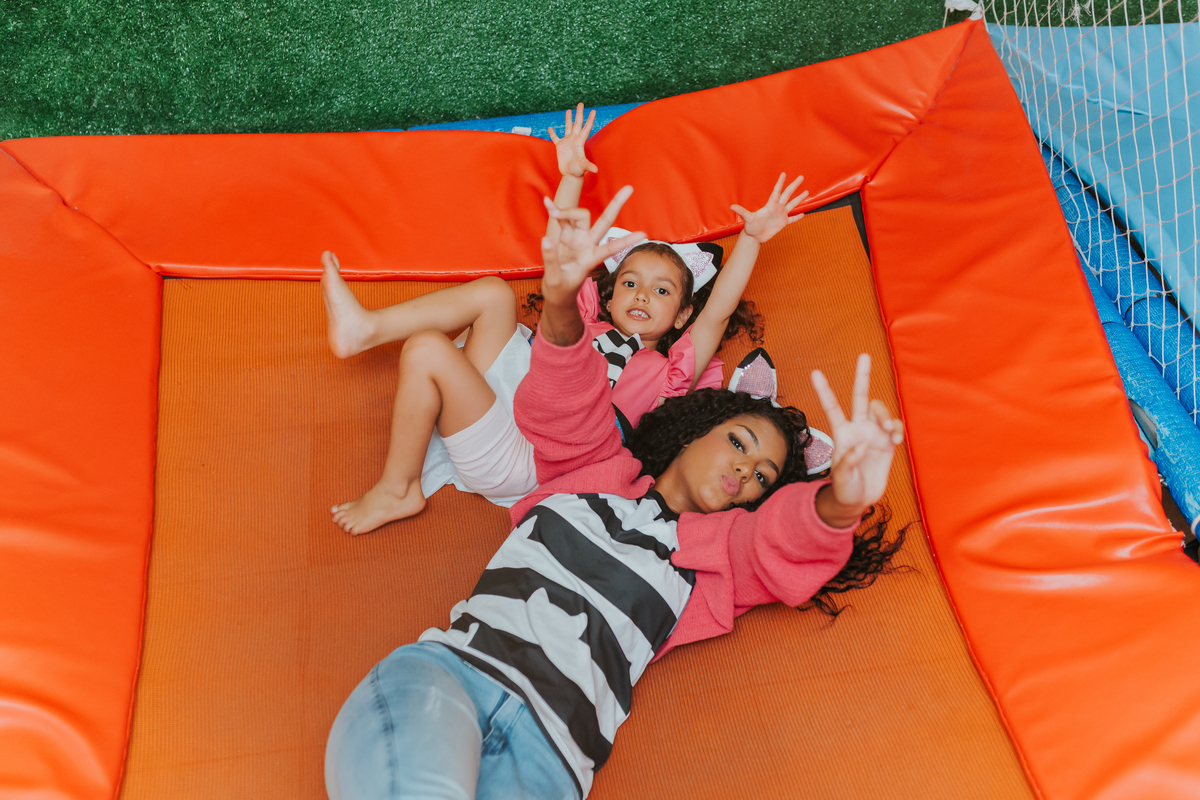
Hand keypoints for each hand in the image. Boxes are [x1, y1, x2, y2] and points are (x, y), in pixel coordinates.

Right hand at [540, 185, 643, 306]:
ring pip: (579, 216)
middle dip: (616, 204)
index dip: (626, 241)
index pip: (611, 248)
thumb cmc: (560, 290)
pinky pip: (562, 219)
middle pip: (604, 221)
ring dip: (566, 211)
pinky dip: (554, 210)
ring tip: (552, 211)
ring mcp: (577, 239)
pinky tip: (547, 202)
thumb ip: (551, 259)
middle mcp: (588, 245)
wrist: (556, 294)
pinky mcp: (566, 236)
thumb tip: (547, 239)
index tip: (644, 234)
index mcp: (591, 259)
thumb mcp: (554, 280)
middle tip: (630, 188)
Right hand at [548, 103, 598, 178]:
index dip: (590, 119)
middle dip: (579, 113)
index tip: (594, 110)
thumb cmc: (578, 171)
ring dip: (568, 119)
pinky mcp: (560, 147)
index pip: (586, 128)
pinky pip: (555, 138)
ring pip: (568, 127)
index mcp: (580, 142)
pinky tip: (550, 128)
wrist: (570, 175)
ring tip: (569, 110)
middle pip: (577, 123)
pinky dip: (552, 133)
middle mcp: (574, 139)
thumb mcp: (583, 167)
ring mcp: (567, 142)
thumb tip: (596, 170)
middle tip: (581, 103)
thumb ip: (589, 166)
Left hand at [730, 172, 807, 243]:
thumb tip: (732, 206)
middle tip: (801, 177)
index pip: (777, 191)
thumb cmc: (750, 227)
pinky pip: (792, 219)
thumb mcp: (747, 219)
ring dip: (799, 199)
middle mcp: (777, 208)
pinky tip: (803, 213)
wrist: (754, 236)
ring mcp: (781, 215)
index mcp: (770, 205)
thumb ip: (742, 211)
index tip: (784, 173)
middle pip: (787, 194)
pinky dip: (797, 217)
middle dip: (794, 186)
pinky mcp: (783, 223)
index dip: (780, 182)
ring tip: (806, 191)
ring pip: (792, 205)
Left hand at [811, 354, 902, 523]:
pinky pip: (895, 426)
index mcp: (842, 433)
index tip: (815, 372)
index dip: (824, 390)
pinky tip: (896, 440)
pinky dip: (897, 429)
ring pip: (880, 409)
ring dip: (886, 415)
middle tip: (864, 354)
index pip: (832, 407)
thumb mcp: (841, 478)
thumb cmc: (844, 488)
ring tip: (889, 430)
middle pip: (860, 396)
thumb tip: (863, 445)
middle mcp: (858, 428)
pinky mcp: (888, 442)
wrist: (860, 499)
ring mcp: (874, 433)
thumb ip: (848, 462)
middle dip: (862, 375)